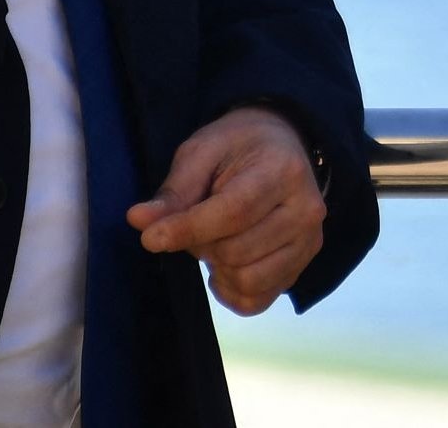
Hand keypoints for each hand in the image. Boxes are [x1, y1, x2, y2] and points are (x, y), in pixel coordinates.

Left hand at [127, 106, 326, 314]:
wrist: (281, 147)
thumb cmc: (237, 147)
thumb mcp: (202, 153)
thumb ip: (174, 191)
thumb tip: (138, 220)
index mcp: (283, 169)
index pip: (234, 212)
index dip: (188, 230)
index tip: (150, 239)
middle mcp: (307, 208)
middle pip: (235, 251)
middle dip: (201, 244)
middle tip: (197, 223)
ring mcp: (309, 241)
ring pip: (246, 280)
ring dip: (217, 268)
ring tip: (215, 241)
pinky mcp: (302, 266)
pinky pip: (255, 301)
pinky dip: (230, 291)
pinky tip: (228, 264)